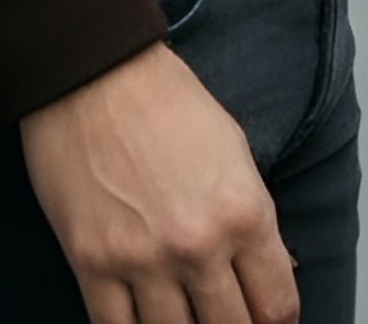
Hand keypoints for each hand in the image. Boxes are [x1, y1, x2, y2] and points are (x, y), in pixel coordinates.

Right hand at [20, 42, 297, 323]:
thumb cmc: (162, 99)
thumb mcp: (232, 150)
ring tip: (180, 311)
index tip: (261, 316)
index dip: (273, 320)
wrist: (90, 69)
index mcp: (244, 213)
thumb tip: (270, 274)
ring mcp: (143, 259)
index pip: (277, 308)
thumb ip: (253, 221)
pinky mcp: (92, 263)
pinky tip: (139, 316)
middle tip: (217, 311)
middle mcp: (199, 245)